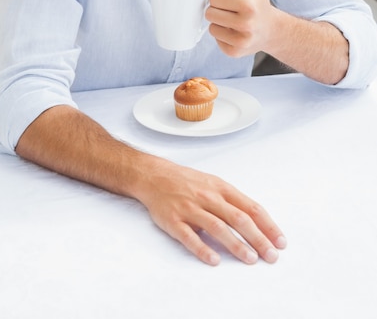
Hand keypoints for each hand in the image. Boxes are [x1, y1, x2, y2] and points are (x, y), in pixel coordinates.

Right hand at [139, 157, 285, 265]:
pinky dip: (202, 248)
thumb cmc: (188, 182)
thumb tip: (259, 223)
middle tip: (271, 255)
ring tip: (250, 259)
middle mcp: (208, 197)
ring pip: (217, 227)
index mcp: (221, 188)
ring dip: (236, 244)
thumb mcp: (214, 184)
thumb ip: (233, 201)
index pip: (251, 207)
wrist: (154, 176)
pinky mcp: (173, 220)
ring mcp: (190, 208)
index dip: (268, 225)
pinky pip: (189, 236)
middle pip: (238, 218)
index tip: (280, 241)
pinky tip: (214, 260)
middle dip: (258, 238)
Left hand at [206, 0, 273, 57]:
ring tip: (233, 21)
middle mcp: (246, 24)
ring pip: (211, 28)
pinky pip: (215, 39)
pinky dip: (222, 35)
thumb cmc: (258, 5)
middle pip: (210, 14)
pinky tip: (234, 31)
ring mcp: (240, 41)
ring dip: (219, 23)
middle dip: (217, 10)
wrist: (272, 30)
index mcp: (249, 5)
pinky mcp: (235, 52)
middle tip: (230, 10)